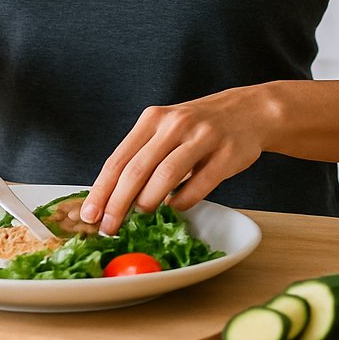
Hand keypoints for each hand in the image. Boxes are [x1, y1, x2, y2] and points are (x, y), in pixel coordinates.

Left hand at [81, 87, 270, 234]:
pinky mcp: (227, 153)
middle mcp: (175, 124)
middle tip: (109, 228)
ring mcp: (203, 137)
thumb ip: (142, 156)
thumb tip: (111, 199)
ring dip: (149, 202)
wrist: (248, 111)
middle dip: (118, 204)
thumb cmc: (198, 127)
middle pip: (138, 169)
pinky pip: (199, 185)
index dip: (102, 190)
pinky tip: (175, 207)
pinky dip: (182, 201)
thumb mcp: (166, 129)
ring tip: (140, 218)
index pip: (119, 158)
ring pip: (166, 176)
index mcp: (153, 118)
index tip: (90, 215)